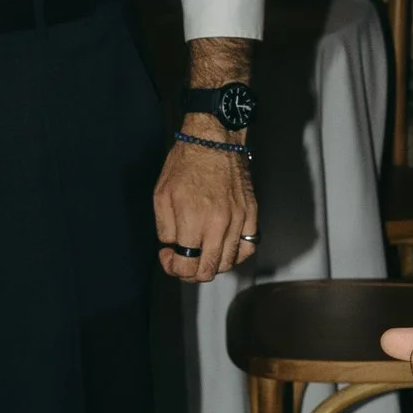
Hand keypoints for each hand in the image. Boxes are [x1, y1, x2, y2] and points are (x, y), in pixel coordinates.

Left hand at [152, 134, 257, 283]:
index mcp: (193, 220)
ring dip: (212, 264)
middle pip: (209, 270)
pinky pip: (249, 246)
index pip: (186, 266)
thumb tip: (173, 247)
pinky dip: (235, 254)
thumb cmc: (185, 164)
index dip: (173, 268)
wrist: (214, 139)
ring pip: (229, 262)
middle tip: (182, 260)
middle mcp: (219, 225)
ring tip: (201, 251)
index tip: (168, 255)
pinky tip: (223, 246)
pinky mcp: (251, 213)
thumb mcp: (161, 195)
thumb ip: (165, 229)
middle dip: (191, 272)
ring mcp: (239, 220)